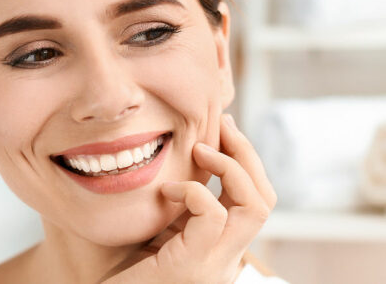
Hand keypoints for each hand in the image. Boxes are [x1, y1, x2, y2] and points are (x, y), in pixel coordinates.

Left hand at [100, 113, 276, 283]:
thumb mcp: (162, 225)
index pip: (257, 199)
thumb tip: (190, 153)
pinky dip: (192, 190)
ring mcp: (214, 264)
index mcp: (223, 245)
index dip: (246, 159)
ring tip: (199, 150)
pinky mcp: (190, 265)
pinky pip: (211, 215)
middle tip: (222, 125)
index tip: (223, 129)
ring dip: (229, 165)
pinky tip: (167, 189)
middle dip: (246, 152)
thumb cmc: (125, 266)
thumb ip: (181, 202)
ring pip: (254, 205)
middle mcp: (227, 256)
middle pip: (264, 198)